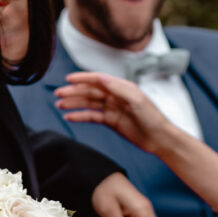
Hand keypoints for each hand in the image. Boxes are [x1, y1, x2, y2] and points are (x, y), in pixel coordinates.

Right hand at [55, 72, 170, 155]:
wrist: (159, 138)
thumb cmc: (152, 117)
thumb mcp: (136, 100)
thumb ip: (118, 88)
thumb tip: (101, 78)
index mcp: (122, 87)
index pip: (98, 79)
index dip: (82, 78)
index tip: (68, 79)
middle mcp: (115, 95)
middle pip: (90, 91)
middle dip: (73, 92)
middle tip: (58, 94)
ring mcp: (112, 108)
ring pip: (88, 103)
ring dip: (74, 103)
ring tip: (59, 105)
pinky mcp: (110, 121)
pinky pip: (92, 117)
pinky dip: (80, 116)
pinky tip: (69, 117)